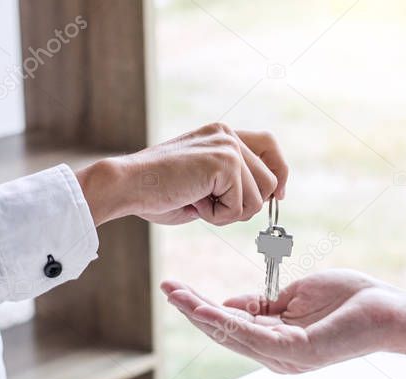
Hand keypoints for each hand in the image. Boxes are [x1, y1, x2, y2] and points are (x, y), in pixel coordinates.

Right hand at [75, 123, 287, 225]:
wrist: (127, 186)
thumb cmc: (156, 193)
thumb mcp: (202, 184)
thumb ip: (229, 185)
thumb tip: (261, 200)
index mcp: (221, 135)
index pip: (269, 145)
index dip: (279, 172)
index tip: (277, 197)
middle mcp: (227, 135)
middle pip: (270, 180)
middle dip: (247, 205)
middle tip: (211, 207)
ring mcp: (228, 147)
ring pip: (258, 198)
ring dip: (229, 213)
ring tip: (197, 203)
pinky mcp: (225, 163)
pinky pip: (240, 207)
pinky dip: (218, 216)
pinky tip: (194, 203)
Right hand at [162, 270, 400, 372]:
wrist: (389, 309)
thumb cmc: (353, 300)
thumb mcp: (295, 295)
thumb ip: (263, 302)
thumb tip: (231, 301)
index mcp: (277, 339)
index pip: (231, 323)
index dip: (203, 306)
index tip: (178, 288)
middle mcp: (277, 353)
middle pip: (225, 332)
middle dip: (193, 310)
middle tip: (167, 289)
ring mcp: (285, 356)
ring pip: (233, 335)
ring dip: (201, 314)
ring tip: (177, 295)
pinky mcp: (296, 352)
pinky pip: (253, 337)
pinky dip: (226, 322)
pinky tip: (206, 308)